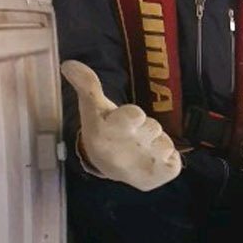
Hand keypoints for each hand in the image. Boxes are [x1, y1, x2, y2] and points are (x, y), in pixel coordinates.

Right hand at [62, 63, 182, 189]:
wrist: (108, 166)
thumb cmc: (104, 130)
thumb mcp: (94, 107)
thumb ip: (86, 84)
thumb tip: (68, 64)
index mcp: (104, 136)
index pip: (136, 115)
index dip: (134, 116)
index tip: (124, 123)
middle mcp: (122, 156)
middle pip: (153, 127)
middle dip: (144, 129)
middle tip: (130, 137)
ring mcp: (142, 169)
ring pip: (165, 143)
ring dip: (155, 144)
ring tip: (140, 150)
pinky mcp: (158, 178)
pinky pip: (175, 159)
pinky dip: (167, 158)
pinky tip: (151, 160)